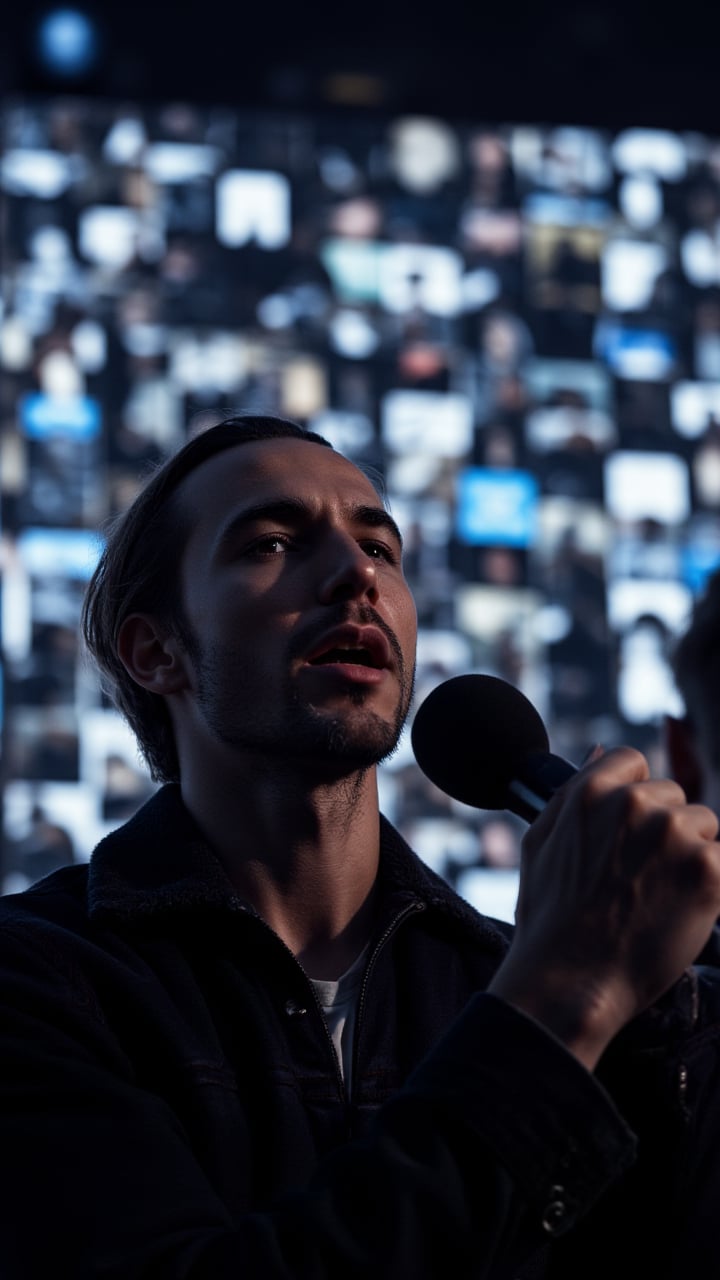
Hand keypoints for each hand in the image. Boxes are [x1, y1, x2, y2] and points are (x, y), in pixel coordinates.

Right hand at [488, 747, 719, 1069]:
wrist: (570, 982)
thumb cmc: (549, 921)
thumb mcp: (539, 843)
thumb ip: (572, 794)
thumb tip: (599, 752)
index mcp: (591, 791)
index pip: (635, 763)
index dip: (635, 798)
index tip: (629, 833)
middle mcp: (634, 803)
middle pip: (675, 798)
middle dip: (664, 831)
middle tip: (640, 879)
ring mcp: (674, 834)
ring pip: (704, 827)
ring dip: (691, 856)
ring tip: (659, 899)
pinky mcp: (707, 870)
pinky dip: (710, 885)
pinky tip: (683, 911)